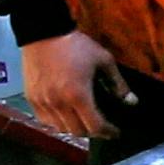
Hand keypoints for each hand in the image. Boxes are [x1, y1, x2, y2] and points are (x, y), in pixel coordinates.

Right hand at [21, 30, 136, 138]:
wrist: (43, 32)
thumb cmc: (76, 45)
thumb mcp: (104, 60)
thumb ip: (118, 84)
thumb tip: (132, 102)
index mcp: (78, 95)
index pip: (95, 126)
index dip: (108, 132)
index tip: (115, 132)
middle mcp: (58, 103)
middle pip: (78, 132)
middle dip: (94, 132)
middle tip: (103, 126)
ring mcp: (42, 102)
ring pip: (61, 129)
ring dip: (75, 129)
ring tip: (85, 121)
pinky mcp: (31, 98)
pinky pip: (45, 121)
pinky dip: (57, 123)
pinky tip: (66, 115)